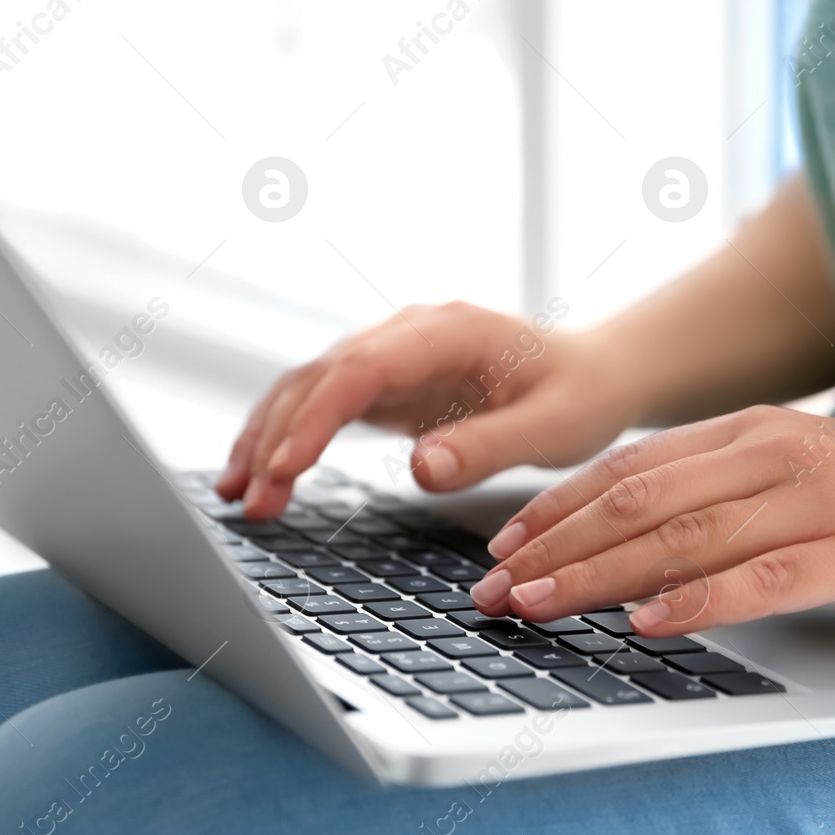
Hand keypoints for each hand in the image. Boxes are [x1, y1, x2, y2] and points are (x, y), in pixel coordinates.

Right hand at [216, 302, 636, 517]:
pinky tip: (259, 476)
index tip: (287, 467)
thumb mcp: (553, 427)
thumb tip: (421, 469)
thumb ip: (489, 446)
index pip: (361, 368)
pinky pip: (323, 405)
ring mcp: (393, 355)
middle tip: (252, 503)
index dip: (316, 416)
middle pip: (320, 376)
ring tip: (238, 497)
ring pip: (309, 387)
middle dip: (277, 437)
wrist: (596, 374)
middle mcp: (409, 333)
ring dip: (268, 438)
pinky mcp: (387, 383)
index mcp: (448, 331)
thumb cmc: (581, 395)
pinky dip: (287, 437)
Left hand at [470, 406, 834, 634]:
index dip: (555, 510)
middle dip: (552, 549)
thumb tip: (638, 541)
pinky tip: (650, 623)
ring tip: (538, 606)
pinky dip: (698, 602)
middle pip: (636, 502)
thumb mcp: (804, 473)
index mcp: (751, 432)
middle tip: (493, 591)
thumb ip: (726, 493)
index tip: (500, 549)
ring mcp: (815, 497)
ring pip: (682, 537)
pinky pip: (762, 577)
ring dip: (597, 576)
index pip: (628, 470)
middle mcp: (772, 454)